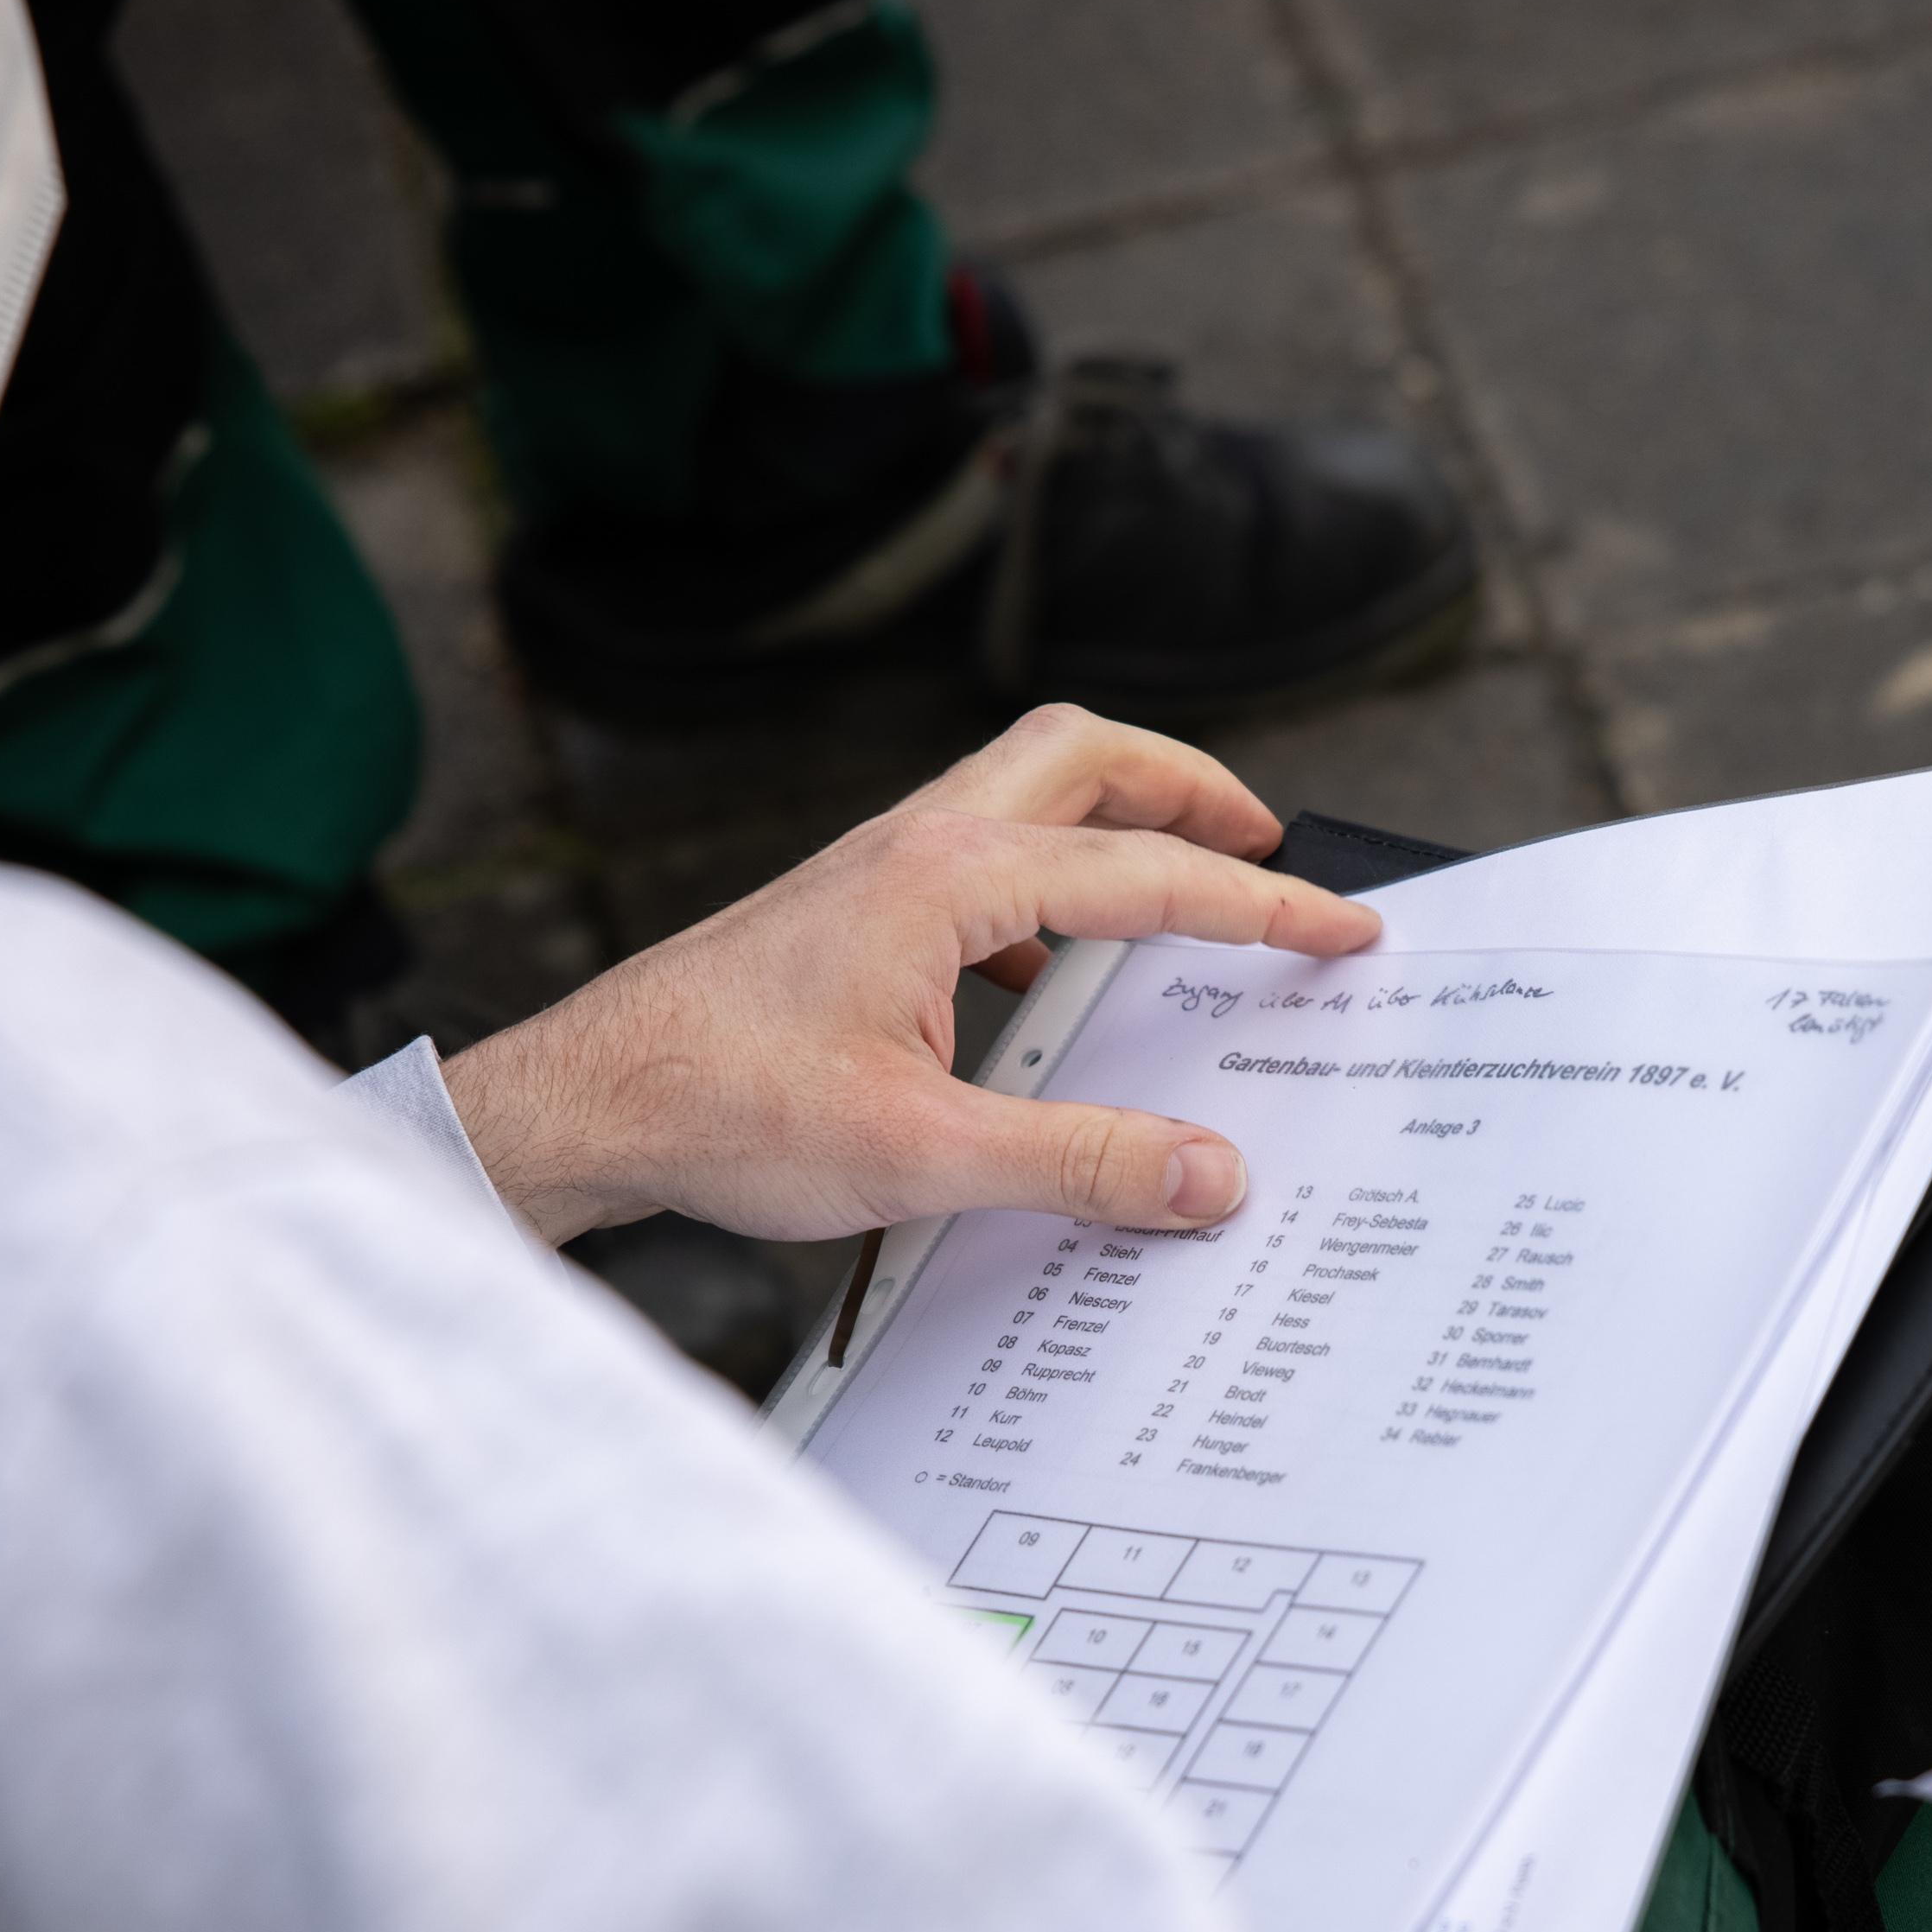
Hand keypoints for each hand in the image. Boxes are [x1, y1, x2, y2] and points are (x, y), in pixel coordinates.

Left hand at [438, 706, 1381, 1247]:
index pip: (1151, 873)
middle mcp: (915, 845)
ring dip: (1118, 823)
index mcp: (950, 880)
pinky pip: (979, 864)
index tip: (1347, 929)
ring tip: (1187, 890)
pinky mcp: (849, 913)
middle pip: (1086, 755)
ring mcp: (875, 871)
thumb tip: (1211, 1176)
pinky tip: (1053, 989)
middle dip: (1193, 785)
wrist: (584, 1103)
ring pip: (1026, 795)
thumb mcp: (922, 1157)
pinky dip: (1049, 892)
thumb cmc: (721, 1109)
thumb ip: (1080, 1165)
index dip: (1265, 904)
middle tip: (1271, 843)